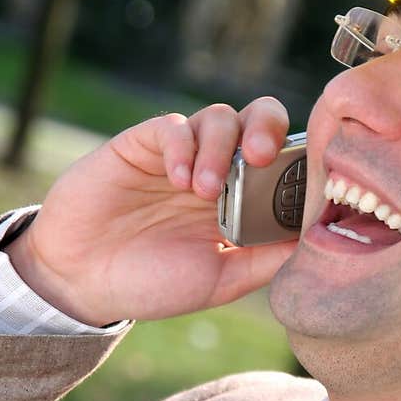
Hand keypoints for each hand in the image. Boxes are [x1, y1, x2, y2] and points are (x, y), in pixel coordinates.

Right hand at [6, 99, 298, 325]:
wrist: (83, 281)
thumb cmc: (155, 283)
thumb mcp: (222, 280)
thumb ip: (267, 259)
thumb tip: (317, 238)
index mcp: (244, 199)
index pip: (285, 158)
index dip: (299, 159)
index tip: (303, 181)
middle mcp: (219, 169)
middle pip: (260, 119)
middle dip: (268, 128)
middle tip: (261, 158)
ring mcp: (182, 154)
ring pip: (219, 117)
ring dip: (220, 148)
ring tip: (205, 192)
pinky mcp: (142, 145)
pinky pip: (172, 127)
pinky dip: (182, 147)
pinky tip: (178, 180)